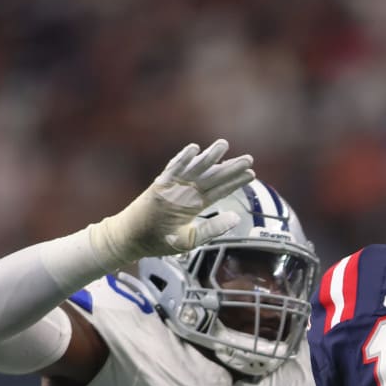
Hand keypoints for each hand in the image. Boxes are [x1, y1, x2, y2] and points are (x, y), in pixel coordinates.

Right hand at [89, 139, 255, 268]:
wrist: (133, 240)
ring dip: (210, 157)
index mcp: (196, 204)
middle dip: (230, 168)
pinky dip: (182, 159)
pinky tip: (194, 149)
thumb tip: (236, 218)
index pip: (220, 190)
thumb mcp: (192, 239)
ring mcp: (174, 187)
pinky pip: (172, 170)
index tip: (252, 174)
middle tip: (249, 159)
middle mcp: (187, 192)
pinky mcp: (159, 186)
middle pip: (213, 177)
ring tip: (224, 145)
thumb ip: (213, 228)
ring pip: (195, 169)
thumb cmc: (160, 240)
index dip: (236, 182)